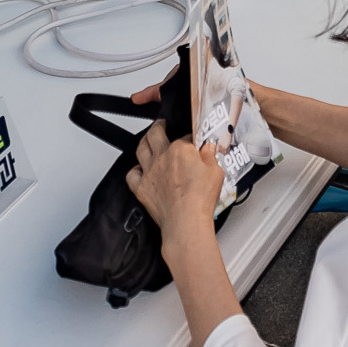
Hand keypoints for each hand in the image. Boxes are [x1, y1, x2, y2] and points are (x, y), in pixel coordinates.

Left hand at [126, 123, 224, 239]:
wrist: (185, 221)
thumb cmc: (199, 199)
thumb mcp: (216, 172)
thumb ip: (210, 157)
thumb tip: (209, 149)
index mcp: (181, 149)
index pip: (186, 137)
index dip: (191, 139)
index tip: (195, 145)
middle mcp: (162, 156)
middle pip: (155, 133)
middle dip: (158, 126)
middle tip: (161, 124)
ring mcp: (150, 172)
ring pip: (140, 148)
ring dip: (144, 141)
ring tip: (148, 139)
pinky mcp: (142, 188)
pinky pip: (132, 174)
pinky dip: (134, 170)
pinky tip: (139, 170)